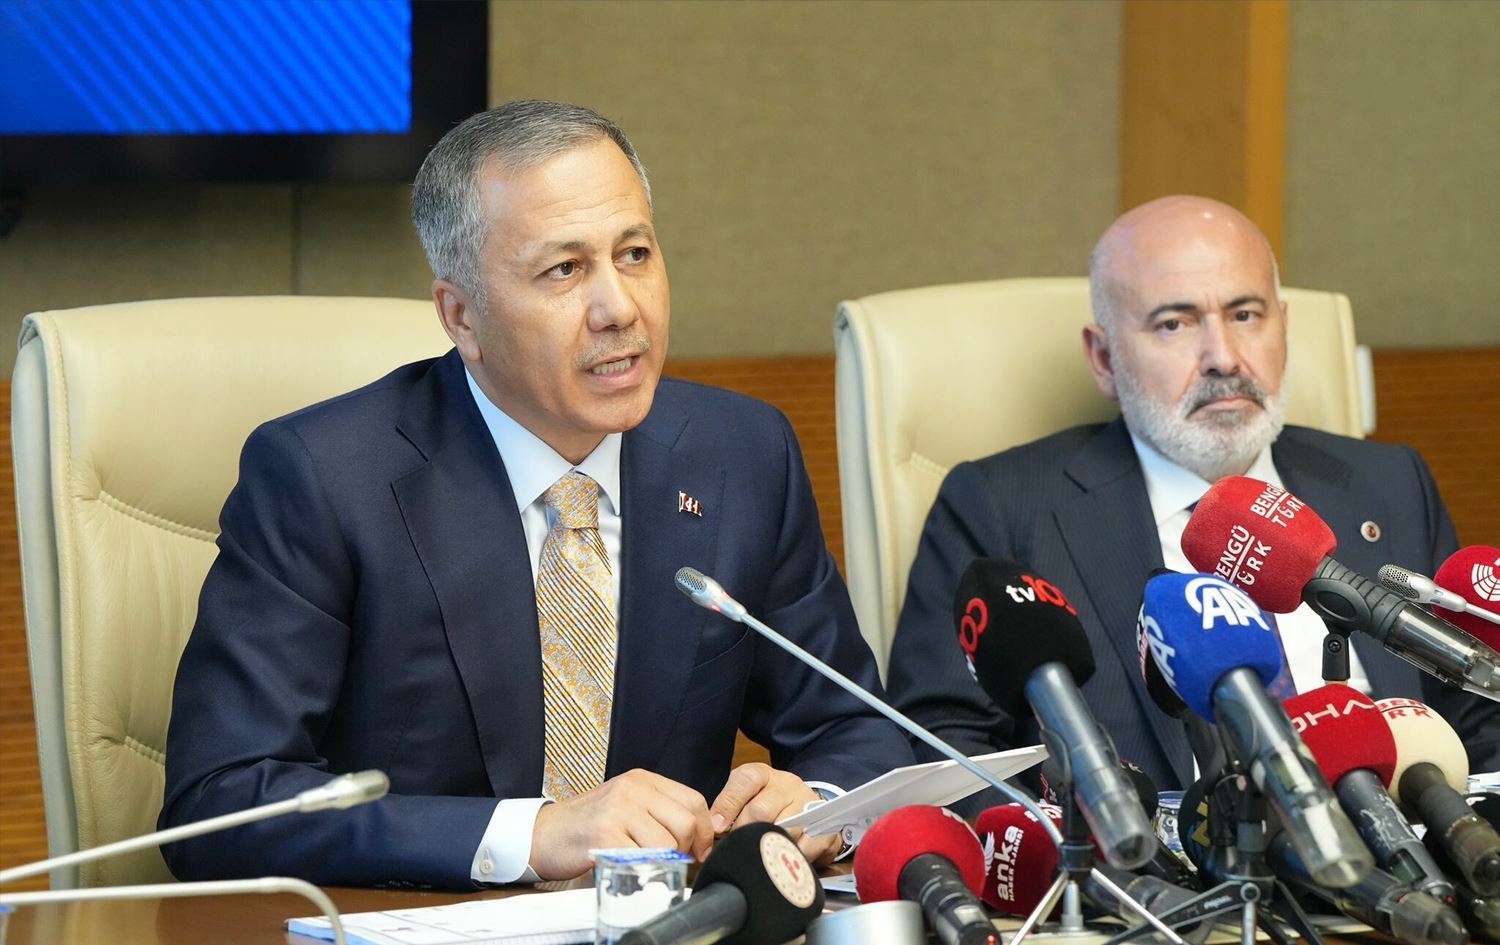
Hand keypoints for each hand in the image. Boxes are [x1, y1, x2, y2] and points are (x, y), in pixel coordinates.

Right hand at [528, 769, 713, 879]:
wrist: (541, 835)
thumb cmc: (586, 826)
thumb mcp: (625, 806)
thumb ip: (658, 813)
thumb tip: (700, 838)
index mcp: (641, 780)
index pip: (693, 800)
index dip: (704, 830)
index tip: (699, 850)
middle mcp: (631, 789)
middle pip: (685, 822)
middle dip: (686, 849)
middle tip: (672, 862)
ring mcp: (617, 810)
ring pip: (666, 843)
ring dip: (661, 862)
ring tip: (643, 864)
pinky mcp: (605, 835)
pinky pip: (642, 858)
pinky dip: (641, 870)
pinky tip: (628, 868)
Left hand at [709, 763, 844, 865]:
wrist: (806, 807)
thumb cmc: (767, 804)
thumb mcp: (745, 798)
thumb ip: (729, 810)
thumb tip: (712, 831)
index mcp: (763, 775)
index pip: (744, 781)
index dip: (728, 805)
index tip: (717, 828)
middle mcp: (786, 785)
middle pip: (762, 810)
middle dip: (745, 832)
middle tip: (738, 847)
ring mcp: (807, 804)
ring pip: (784, 830)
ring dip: (768, 847)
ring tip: (759, 855)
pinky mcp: (824, 826)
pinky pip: (805, 846)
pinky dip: (791, 856)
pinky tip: (783, 859)